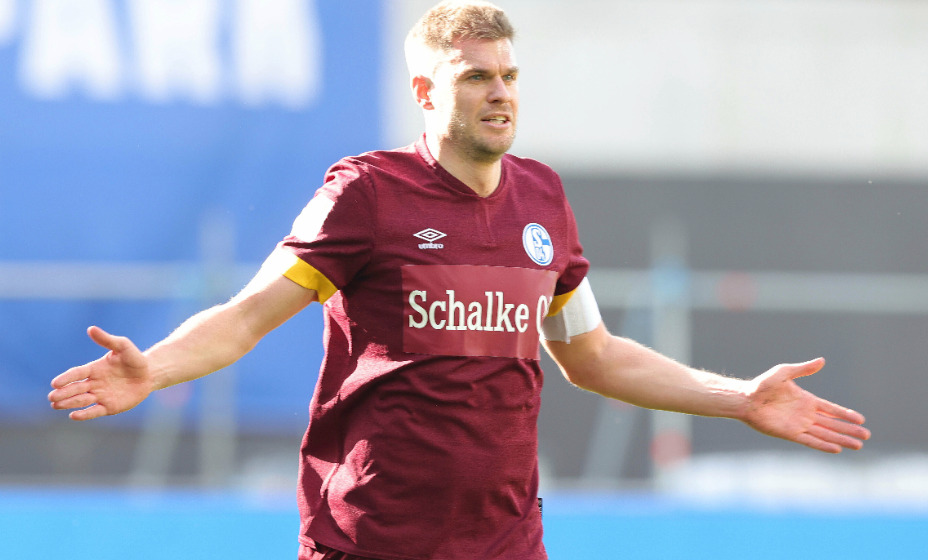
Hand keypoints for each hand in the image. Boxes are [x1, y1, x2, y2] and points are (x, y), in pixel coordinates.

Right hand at [48, 326, 153, 420]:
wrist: (149, 374)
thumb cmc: (134, 359)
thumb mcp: (122, 346)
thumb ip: (107, 340)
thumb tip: (91, 329)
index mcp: (94, 369)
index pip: (76, 373)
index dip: (66, 378)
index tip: (55, 383)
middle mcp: (94, 383)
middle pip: (75, 389)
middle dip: (63, 393)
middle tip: (52, 397)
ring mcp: (100, 395)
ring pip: (81, 400)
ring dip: (69, 403)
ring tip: (56, 405)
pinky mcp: (109, 407)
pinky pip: (94, 411)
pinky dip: (84, 414)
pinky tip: (74, 415)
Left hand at [741, 358, 870, 452]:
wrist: (745, 398)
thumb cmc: (762, 385)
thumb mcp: (785, 372)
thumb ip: (804, 369)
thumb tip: (822, 360)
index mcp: (806, 400)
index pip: (831, 409)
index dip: (845, 414)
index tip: (861, 420)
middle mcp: (805, 414)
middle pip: (832, 424)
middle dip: (849, 430)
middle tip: (866, 436)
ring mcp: (799, 424)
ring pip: (825, 434)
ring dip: (841, 439)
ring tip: (858, 445)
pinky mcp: (790, 433)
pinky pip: (810, 440)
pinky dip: (823, 445)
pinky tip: (837, 449)